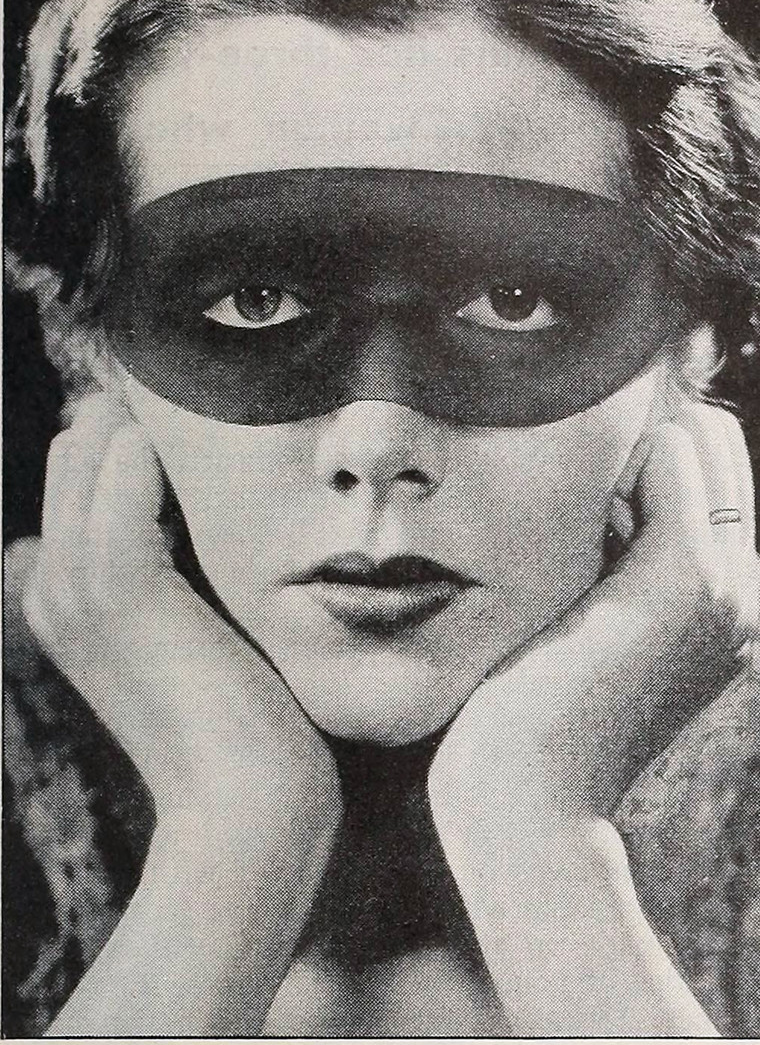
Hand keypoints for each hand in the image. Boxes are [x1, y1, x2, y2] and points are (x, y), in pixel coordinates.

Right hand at [13, 393, 341, 841]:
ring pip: (94, 445)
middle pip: (81, 443)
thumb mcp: (200, 626)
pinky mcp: (124, 589)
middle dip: (144, 413)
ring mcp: (79, 587)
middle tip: (231, 409)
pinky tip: (212, 453)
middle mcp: (54, 585)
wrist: (246, 808)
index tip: (216, 413)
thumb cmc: (243, 719)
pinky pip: (123, 478)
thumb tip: (196, 500)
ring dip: (158, 421)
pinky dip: (161, 453)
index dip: (140, 427)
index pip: (81, 463)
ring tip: (234, 417)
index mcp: (62, 593)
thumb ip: (183, 564)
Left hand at [429, 405, 757, 843]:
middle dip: (644, 447)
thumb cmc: (521, 717)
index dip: (642, 462)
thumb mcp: (576, 627)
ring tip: (579, 539)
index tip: (584, 527)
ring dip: (625, 458)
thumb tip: (596, 486)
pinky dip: (617, 463)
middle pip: (714, 440)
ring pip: (694, 435)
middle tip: (581, 522)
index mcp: (717, 608)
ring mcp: (723, 583)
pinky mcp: (689, 573)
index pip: (711, 467)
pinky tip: (577, 533)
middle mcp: (738, 593)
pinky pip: (672, 449)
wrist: (527, 802)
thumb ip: (604, 563)